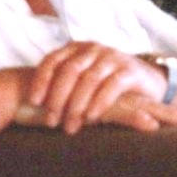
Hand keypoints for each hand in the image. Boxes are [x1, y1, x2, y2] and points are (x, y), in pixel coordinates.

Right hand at [14, 92, 176, 133]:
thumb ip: (81, 124)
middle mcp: (103, 97)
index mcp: (102, 101)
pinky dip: (135, 119)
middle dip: (168, 113)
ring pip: (135, 106)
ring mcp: (97, 100)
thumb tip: (88, 136)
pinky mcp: (88, 107)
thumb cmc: (41, 110)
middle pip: (142, 103)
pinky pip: (116, 113)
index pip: (135, 105)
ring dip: (160, 115)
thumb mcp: (68, 121)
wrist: (19, 98)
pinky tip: (151, 126)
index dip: (156, 112)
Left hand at [24, 40, 169, 134]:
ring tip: (70, 126)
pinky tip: (91, 118)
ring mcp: (112, 58)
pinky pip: (111, 86)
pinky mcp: (129, 70)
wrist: (146, 81)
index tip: (33, 102)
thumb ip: (62, 84)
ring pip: (89, 79)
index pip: (52, 60)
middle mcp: (93, 49)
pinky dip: (99, 103)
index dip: (41, 80)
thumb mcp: (82, 79)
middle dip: (57, 98)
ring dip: (77, 105)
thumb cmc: (106, 85)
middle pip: (69, 71)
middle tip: (51, 122)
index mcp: (76, 49)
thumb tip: (30, 106)